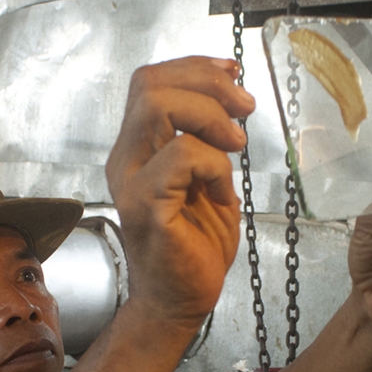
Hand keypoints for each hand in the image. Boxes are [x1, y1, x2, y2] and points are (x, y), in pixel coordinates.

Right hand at [105, 57, 255, 329]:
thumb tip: (229, 100)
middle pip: (150, 84)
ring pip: (159, 107)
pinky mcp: (147, 207)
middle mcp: (127, 161)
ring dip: (210, 116)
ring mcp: (131, 183)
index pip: (150, 83)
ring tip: (237, 146)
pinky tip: (222, 192)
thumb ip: (207, 143)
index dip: (194, 68)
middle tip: (245, 109)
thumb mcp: (207, 182)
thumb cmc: (194, 247)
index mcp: (138, 152)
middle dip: (207, 83)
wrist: (181, 302)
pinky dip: (213, 165)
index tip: (233, 75)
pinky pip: (181, 156)